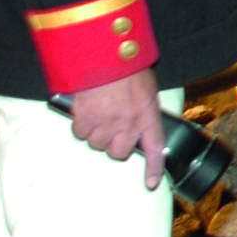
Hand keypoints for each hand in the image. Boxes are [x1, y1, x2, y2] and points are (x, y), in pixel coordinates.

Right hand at [67, 68, 167, 189]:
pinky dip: (81, 123)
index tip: (151, 183)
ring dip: (96, 132)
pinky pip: (81, 132)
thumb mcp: (145, 86)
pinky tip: (85, 108)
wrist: (104, 53)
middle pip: (118, 153)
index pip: (155, 148)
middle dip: (114, 143)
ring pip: (97, 144)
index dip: (154, 168)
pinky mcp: (85, 119)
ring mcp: (106, 124)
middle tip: (112, 126)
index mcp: (148, 114)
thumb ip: (143, 106)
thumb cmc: (126, 64)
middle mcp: (128, 124)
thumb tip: (137, 117)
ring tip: (99, 110)